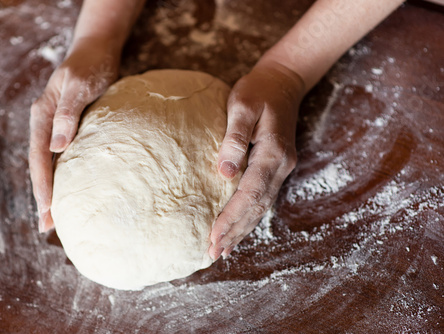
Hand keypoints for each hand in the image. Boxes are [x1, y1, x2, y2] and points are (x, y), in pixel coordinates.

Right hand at [29, 38, 119, 232]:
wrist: (98, 52)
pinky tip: (75, 191)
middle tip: (48, 227)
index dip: (43, 185)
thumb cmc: (91, 66)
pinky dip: (67, 177)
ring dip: (54, 191)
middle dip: (44, 197)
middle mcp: (46, 125)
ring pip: (53, 166)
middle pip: (42, 166)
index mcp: (42, 116)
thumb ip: (68, 114)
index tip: (48, 210)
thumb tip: (58, 147)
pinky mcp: (72, 130)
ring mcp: (58, 128)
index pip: (39, 157)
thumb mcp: (80, 85)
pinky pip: (66, 159)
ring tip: (58, 218)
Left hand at [208, 61, 304, 259]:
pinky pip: (262, 198)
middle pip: (257, 208)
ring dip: (243, 230)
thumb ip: (234, 137)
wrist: (282, 82)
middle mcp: (281, 166)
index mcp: (273, 153)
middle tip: (214, 253)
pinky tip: (238, 228)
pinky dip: (249, 217)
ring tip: (224, 250)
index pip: (249, 195)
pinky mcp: (275, 167)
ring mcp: (281, 168)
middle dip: (235, 232)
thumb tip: (224, 172)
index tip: (213, 238)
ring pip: (261, 207)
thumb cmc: (257, 90)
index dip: (231, 219)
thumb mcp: (242, 106)